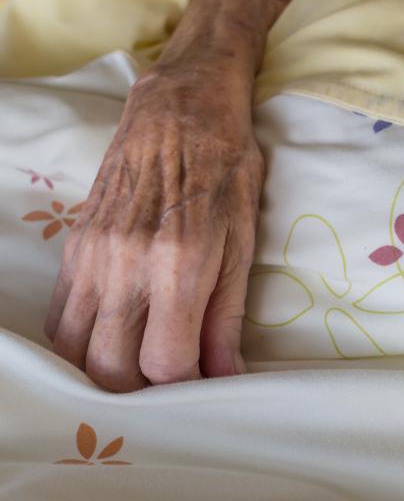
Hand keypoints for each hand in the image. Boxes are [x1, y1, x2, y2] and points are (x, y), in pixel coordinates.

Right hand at [45, 64, 264, 391]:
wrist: (182, 107)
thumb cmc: (226, 168)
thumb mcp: (243, 240)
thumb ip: (227, 315)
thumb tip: (226, 375)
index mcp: (177, 263)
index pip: (164, 362)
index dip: (186, 387)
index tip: (204, 383)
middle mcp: (125, 264)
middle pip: (110, 368)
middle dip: (142, 392)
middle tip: (173, 381)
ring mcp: (92, 254)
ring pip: (75, 348)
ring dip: (106, 370)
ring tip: (143, 364)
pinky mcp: (75, 244)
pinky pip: (63, 315)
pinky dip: (83, 341)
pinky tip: (115, 336)